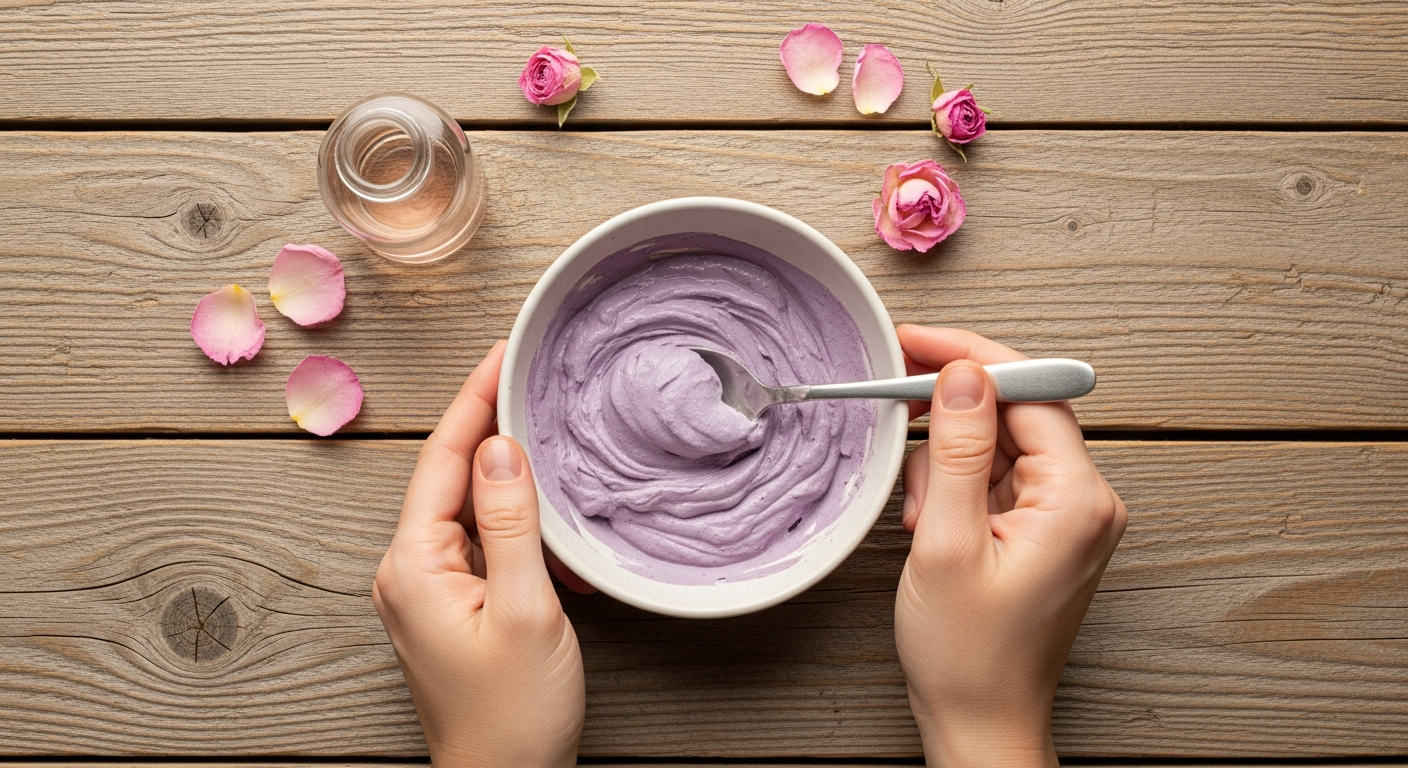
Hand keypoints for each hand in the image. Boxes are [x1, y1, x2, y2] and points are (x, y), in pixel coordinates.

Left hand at [373, 341, 585, 767]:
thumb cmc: (513, 714)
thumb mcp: (526, 609)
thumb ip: (512, 523)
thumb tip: (504, 447)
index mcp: (415, 565)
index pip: (444, 458)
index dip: (477, 399)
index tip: (504, 353)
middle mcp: (409, 570)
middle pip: (453, 475)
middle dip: (495, 426)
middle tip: (532, 378)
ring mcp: (428, 590)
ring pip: (471, 508)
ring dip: (515, 481)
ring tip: (554, 443)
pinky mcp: (451, 607)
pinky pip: (482, 544)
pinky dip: (520, 529)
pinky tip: (557, 534)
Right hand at [893, 326, 1126, 767]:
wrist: (980, 722)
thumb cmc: (969, 655)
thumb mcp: (947, 542)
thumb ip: (958, 451)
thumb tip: (965, 375)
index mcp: (1078, 499)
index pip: (1031, 391)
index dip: (970, 357)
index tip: (914, 342)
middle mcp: (1085, 501)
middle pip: (1016, 412)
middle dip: (951, 411)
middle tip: (893, 396)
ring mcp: (1066, 517)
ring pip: (999, 444)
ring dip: (947, 462)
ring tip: (920, 515)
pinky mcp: (1042, 531)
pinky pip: (995, 478)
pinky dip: (955, 487)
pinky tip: (930, 523)